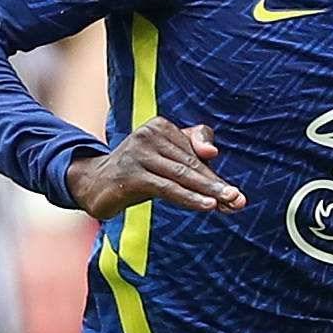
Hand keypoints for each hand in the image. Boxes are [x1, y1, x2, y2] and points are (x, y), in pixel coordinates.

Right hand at [63, 118, 244, 219]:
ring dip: (208, 192)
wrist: (94, 185)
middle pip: (191, 163)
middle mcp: (148, 134)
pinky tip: (208, 205)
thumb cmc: (137, 171)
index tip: (234, 196)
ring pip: (182, 175)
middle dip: (216, 185)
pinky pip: (167, 187)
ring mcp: (138, 153)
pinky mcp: (131, 175)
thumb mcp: (164, 158)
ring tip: (230, 204)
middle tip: (239, 201)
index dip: (214, 176)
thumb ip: (191, 147)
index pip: (195, 153)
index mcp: (160, 126)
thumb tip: (212, 151)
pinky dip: (190, 197)